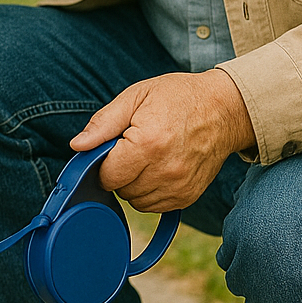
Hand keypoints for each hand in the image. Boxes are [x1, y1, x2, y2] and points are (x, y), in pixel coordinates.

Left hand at [69, 68, 255, 211]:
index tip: (114, 146)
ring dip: (134, 184)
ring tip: (147, 157)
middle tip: (132, 147)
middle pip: (120, 190)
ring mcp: (179, 187)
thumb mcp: (137, 96)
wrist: (224, 109)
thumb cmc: (178, 97)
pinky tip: (159, 168)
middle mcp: (165, 171)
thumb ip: (103, 123)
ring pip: (136, 202)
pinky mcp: (188, 197)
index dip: (103, 161)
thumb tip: (77, 146)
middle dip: (119, 171)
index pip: (107, 175)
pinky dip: (151, 191)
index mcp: (148, 144)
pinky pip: (155, 206)